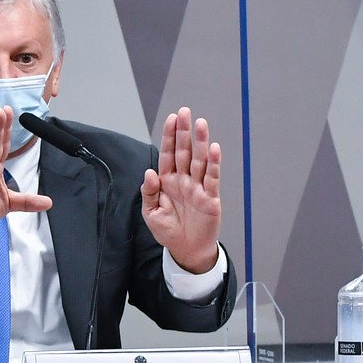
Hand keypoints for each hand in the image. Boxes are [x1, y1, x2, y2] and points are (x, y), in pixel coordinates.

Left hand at [140, 107, 221, 273]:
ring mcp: (197, 187)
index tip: (171, 118)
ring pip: (199, 161)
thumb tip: (149, 173)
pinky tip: (214, 149)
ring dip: (200, 142)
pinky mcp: (210, 198)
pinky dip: (213, 164)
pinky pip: (212, 178)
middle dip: (184, 132)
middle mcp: (183, 179)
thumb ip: (149, 193)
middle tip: (185, 112)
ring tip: (201, 124)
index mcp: (167, 181)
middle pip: (184, 151)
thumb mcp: (151, 214)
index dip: (169, 136)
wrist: (186, 250)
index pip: (167, 154)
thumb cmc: (168, 231)